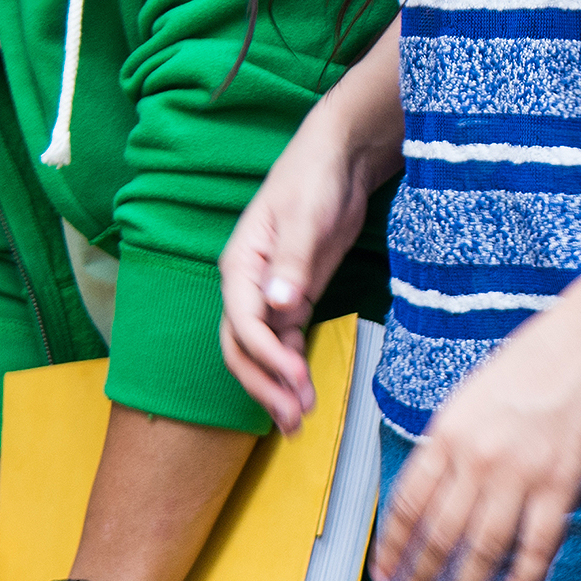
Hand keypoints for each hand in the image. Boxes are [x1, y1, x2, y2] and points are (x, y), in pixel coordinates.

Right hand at [219, 85, 390, 429]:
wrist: (339, 160)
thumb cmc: (314, 179)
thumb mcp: (306, 217)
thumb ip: (292, 263)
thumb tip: (278, 305)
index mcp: (241, 264)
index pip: (243, 322)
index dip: (266, 355)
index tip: (294, 378)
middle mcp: (247, 285)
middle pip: (243, 347)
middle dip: (265, 384)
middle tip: (294, 418)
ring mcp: (270, 294)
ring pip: (263, 351)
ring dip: (276, 386)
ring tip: (299, 420)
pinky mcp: (294, 297)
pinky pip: (285, 342)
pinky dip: (291, 368)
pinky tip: (303, 393)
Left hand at [369, 258, 580, 580]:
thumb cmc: (532, 362)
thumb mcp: (468, 397)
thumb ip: (446, 447)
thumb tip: (427, 499)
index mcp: (447, 432)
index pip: (406, 506)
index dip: (392, 549)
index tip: (386, 578)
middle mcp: (477, 456)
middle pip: (439, 536)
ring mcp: (521, 473)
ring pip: (482, 550)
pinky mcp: (563, 484)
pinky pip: (537, 547)